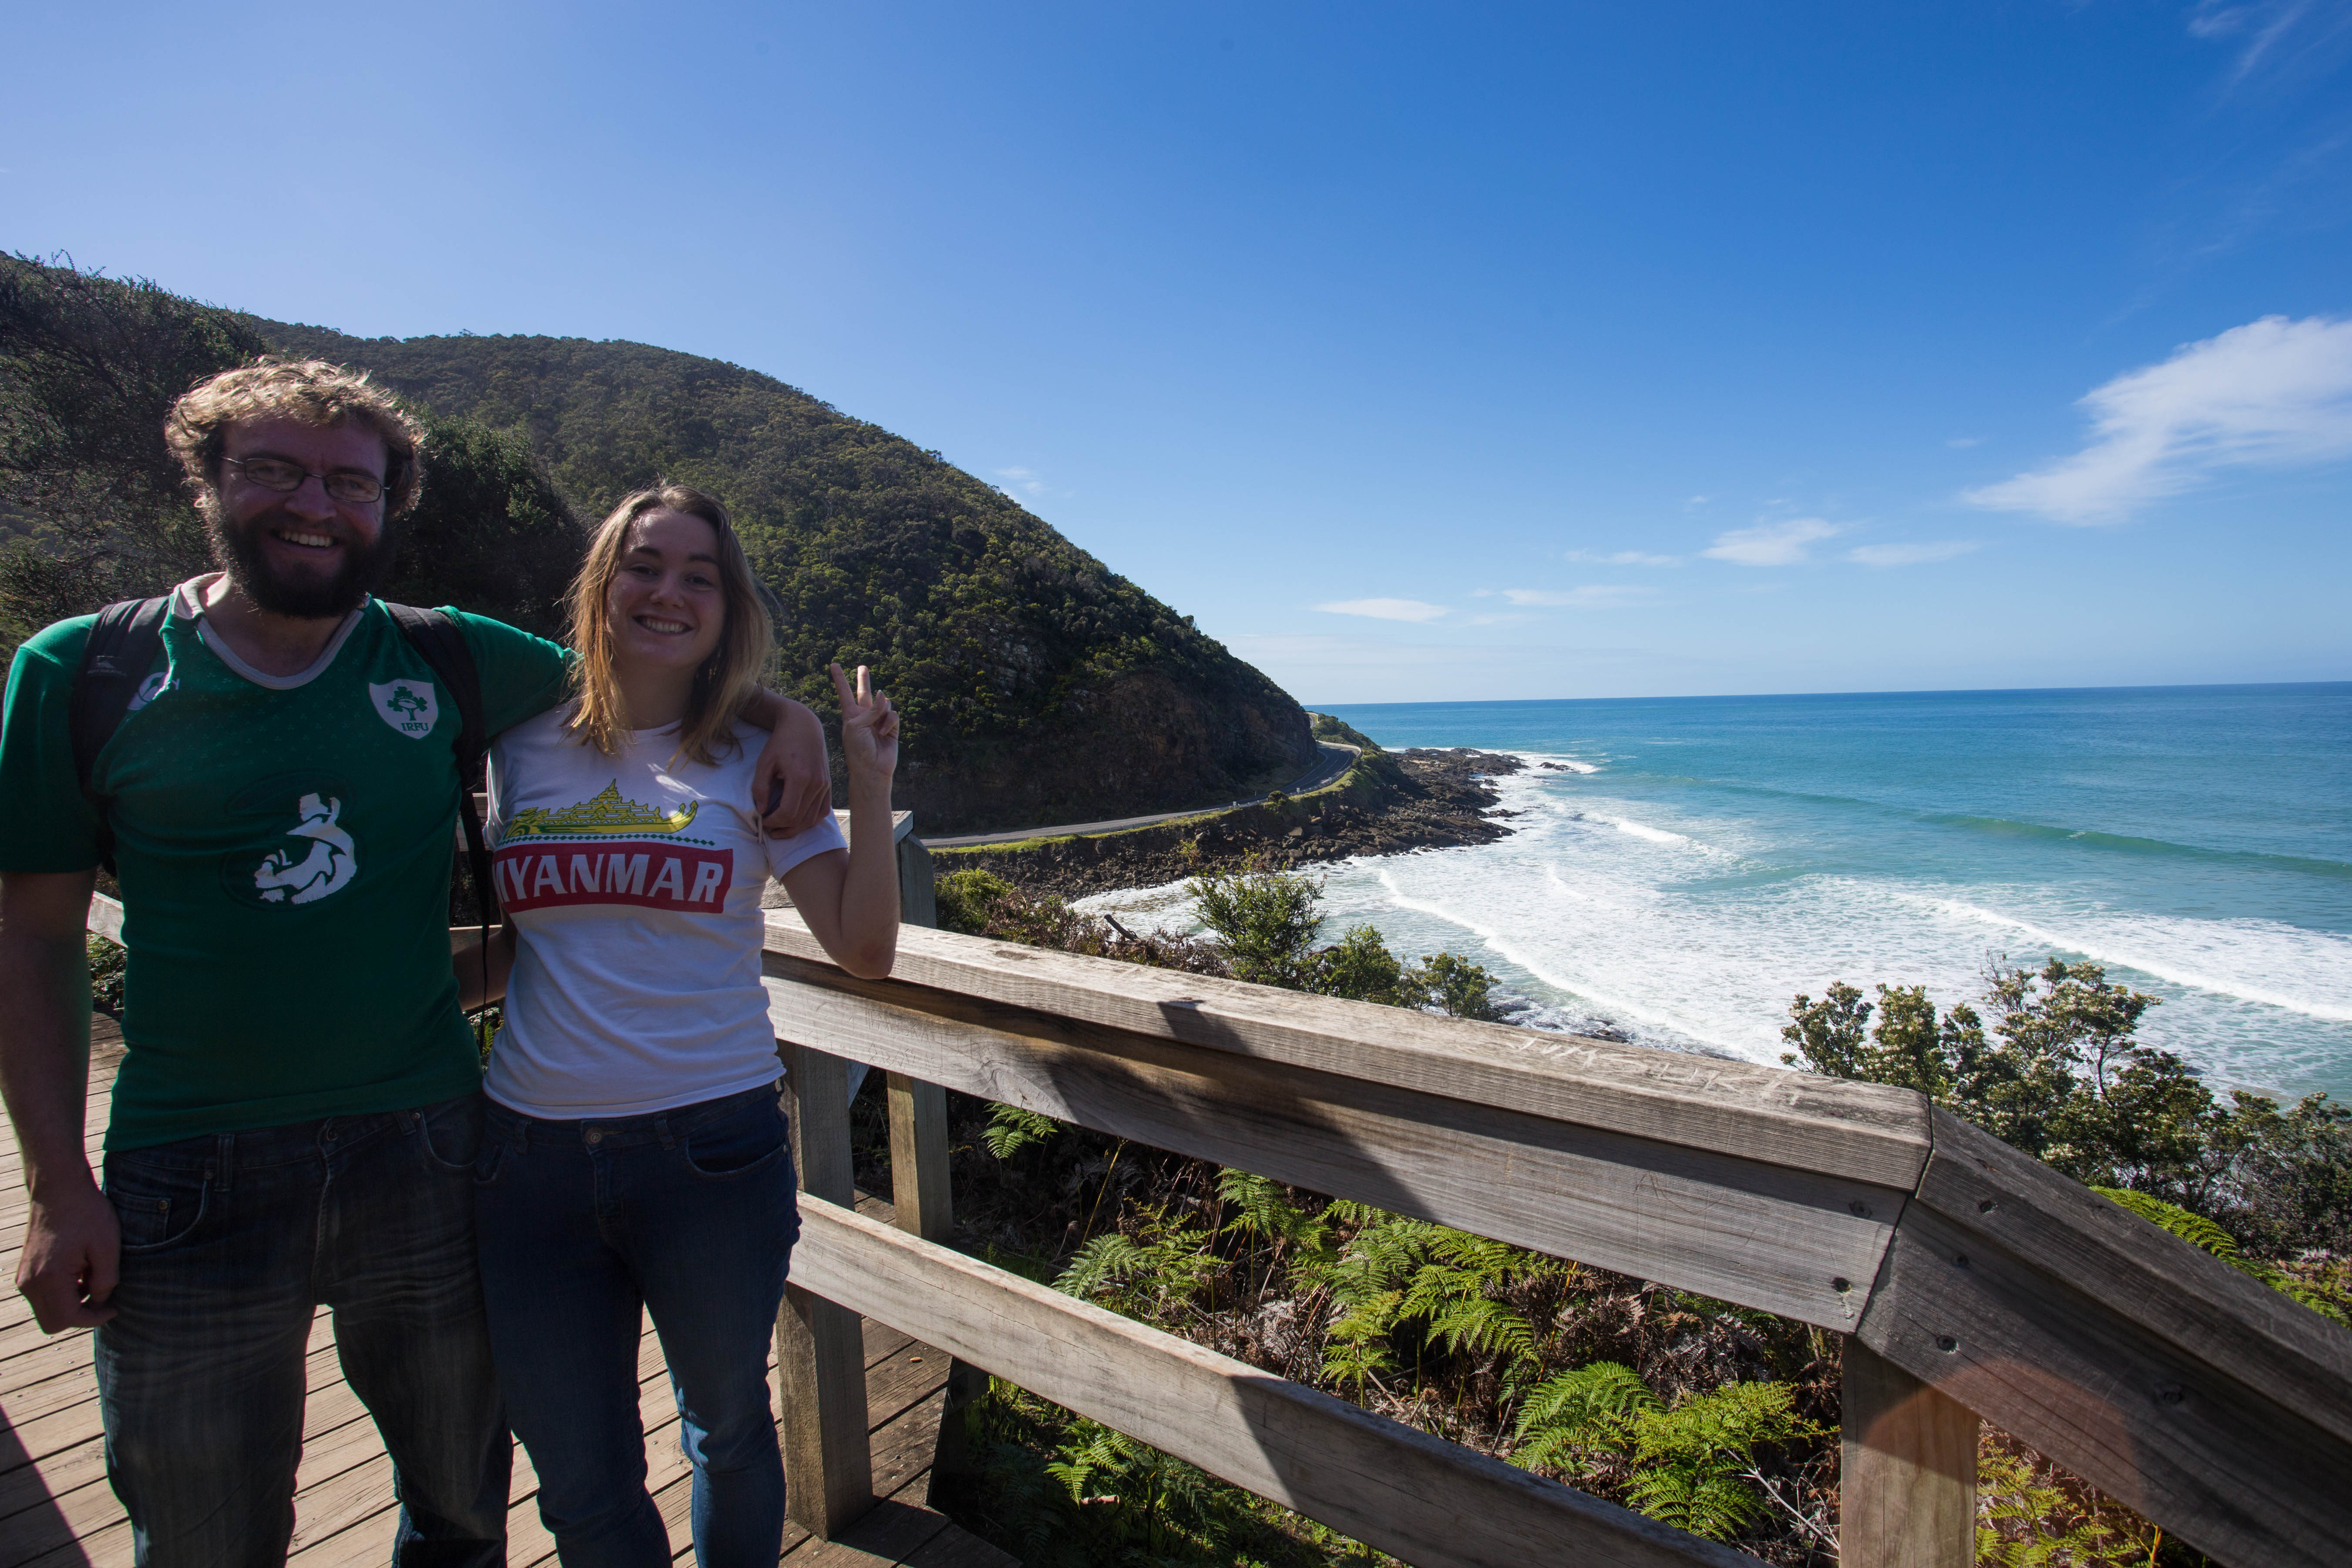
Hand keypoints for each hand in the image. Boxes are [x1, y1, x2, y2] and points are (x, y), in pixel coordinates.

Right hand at [15, 1182, 119, 1331]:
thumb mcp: (107, 1246)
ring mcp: (24, 1276)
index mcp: (49, 1278)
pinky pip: (42, 1296)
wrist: (58, 1188)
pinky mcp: (25, 1270)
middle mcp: (30, 1282)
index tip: (113, 1308)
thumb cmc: (86, 1213)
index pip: (67, 1319)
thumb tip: (100, 1301)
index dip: (93, 1319)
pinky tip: (80, 1272)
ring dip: (71, 1304)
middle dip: (79, 1316)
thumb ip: (105, 1280)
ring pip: (46, 1310)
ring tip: (92, 1278)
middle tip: (102, 1297)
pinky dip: (62, 1294)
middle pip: (52, 1323)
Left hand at [752, 698, 832, 836]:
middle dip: (782, 827)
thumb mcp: (765, 762)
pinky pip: (822, 811)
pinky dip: (810, 821)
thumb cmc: (781, 743)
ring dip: (795, 828)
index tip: (763, 820)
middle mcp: (816, 784)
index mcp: (800, 777)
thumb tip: (762, 810)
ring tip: (780, 829)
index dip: (773, 822)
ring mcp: (824, 786)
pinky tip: (797, 822)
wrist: (803, 726)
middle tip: (768, 827)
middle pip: (800, 819)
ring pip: (812, 819)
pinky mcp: (828, 786)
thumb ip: (760, 787)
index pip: (788, 812)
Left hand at [829, 663, 898, 780]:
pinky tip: (884, 732)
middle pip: (864, 693)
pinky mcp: (891, 727)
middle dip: (864, 680)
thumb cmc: (858, 749)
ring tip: (878, 729)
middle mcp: (864, 716)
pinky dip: (889, 722)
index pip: (844, 692)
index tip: (833, 664)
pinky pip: (893, 714)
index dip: (839, 678)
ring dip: (882, 711)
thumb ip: (871, 709)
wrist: (871, 769)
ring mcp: (878, 721)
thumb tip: (884, 695)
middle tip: (862, 667)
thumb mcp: (857, 725)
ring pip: (884, 703)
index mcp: (850, 714)